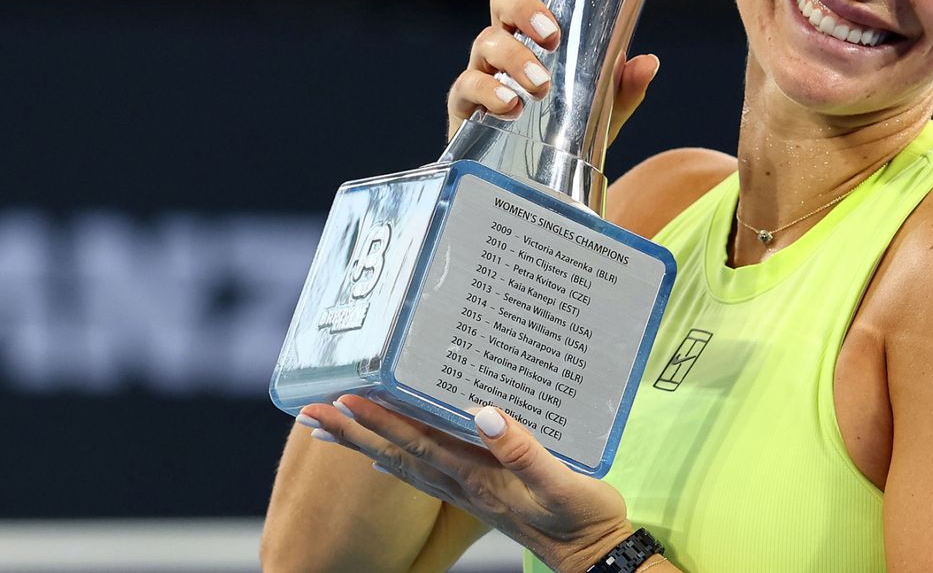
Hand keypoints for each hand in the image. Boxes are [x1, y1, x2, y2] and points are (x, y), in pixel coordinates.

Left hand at [296, 395, 635, 572]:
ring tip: (333, 429)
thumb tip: (486, 416)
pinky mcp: (481, 495)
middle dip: (354, 433)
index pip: (418, 444)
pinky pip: (427, 475)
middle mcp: (465, 485)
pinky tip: (388, 458)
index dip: (380, 422)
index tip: (344, 400)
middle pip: (397, 455)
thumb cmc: (583, 519)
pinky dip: (399, 462)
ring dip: (367, 445)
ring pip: (405, 465)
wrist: (595, 557)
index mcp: (479, 478)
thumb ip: (524, 451)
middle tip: (311, 414)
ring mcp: (470, 493)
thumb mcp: (561, 482)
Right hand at [447, 0, 660, 143]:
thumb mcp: (608, 112)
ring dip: (516, 59)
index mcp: (544, 34)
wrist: (537, 185)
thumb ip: (626, 88)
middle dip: (525, 7)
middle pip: (503, 0)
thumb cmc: (569, 135)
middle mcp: (510, 43)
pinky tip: (512, 105)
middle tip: (553, 34)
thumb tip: (648, 62)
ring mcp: (484, 71)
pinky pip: (468, 85)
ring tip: (541, 86)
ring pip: (487, 41)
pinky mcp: (465, 104)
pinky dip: (490, 91)